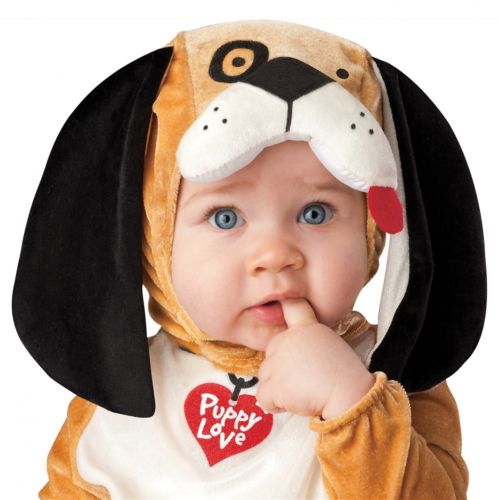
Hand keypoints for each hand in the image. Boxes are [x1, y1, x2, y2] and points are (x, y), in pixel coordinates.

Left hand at [255, 298, 374, 419]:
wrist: (349, 395)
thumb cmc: (344, 376)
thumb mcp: (329, 346)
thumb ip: (308, 343)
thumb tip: (294, 357)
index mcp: (306, 328)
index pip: (292, 306)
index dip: (284, 304)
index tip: (281, 302)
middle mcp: (288, 340)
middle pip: (271, 354)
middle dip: (280, 369)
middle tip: (303, 379)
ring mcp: (279, 361)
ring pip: (265, 377)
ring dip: (278, 389)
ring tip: (302, 392)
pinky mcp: (275, 384)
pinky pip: (263, 398)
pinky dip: (274, 405)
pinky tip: (293, 403)